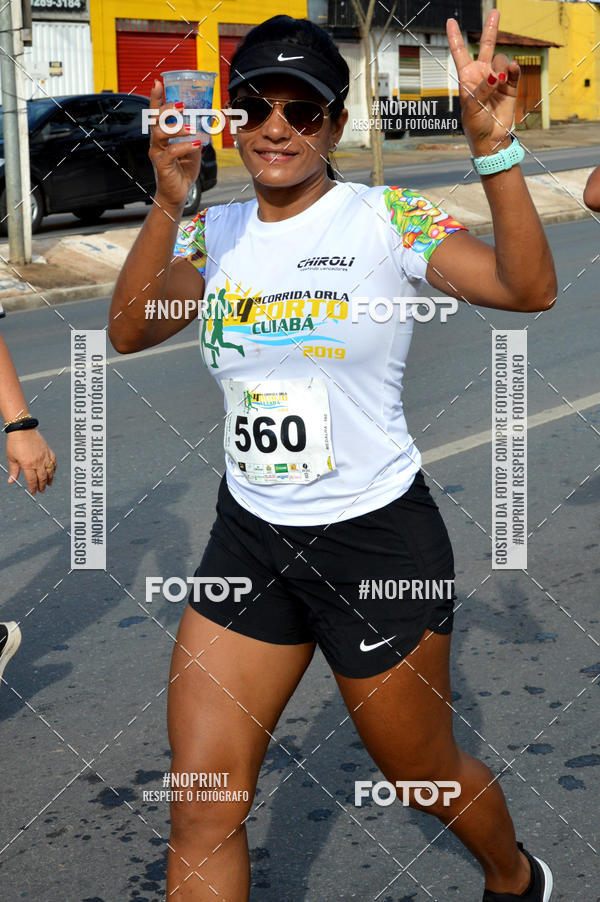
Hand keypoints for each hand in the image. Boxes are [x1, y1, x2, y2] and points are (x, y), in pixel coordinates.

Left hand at [6, 430, 56, 493]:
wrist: (22, 429)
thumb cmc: (15, 442)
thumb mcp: (11, 458)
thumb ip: (13, 470)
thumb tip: (11, 481)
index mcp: (28, 464)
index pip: (32, 480)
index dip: (33, 488)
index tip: (33, 492)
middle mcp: (38, 462)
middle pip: (42, 478)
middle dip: (42, 486)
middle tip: (42, 490)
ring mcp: (44, 456)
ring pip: (50, 471)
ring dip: (50, 479)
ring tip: (49, 484)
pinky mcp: (48, 450)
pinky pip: (53, 461)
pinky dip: (54, 468)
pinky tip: (53, 471)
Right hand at [148, 79, 202, 211]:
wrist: (177, 194)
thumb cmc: (182, 172)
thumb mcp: (192, 151)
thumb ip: (195, 138)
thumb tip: (204, 127)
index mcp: (162, 136)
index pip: (156, 113)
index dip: (156, 98)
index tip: (158, 82)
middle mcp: (156, 143)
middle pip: (155, 120)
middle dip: (167, 108)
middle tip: (182, 105)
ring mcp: (157, 153)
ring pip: (160, 134)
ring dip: (176, 128)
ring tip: (191, 128)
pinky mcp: (161, 165)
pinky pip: (171, 152)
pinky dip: (184, 146)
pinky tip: (196, 145)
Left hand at [447, 10, 519, 156]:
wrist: (491, 139)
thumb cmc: (475, 126)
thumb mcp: (472, 108)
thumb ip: (483, 89)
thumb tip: (496, 76)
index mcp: (467, 78)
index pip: (460, 52)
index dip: (455, 37)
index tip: (451, 20)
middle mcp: (482, 74)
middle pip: (486, 46)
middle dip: (491, 28)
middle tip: (495, 12)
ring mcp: (497, 78)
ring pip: (501, 59)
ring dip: (500, 68)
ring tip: (498, 84)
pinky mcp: (510, 85)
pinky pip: (513, 70)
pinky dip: (513, 69)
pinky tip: (511, 72)